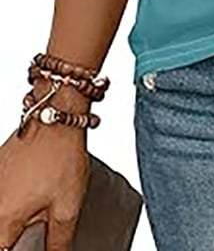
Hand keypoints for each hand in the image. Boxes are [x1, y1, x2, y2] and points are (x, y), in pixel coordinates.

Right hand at [0, 104, 89, 250]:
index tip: (29, 245)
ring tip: (34, 211)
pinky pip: (1, 195)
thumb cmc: (61, 155)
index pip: (3, 250)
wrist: (55, 115)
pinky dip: (10, 203)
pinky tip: (29, 194)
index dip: (17, 250)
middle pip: (0, 234)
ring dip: (10, 222)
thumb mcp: (67, 205)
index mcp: (4, 219)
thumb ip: (58, 240)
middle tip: (33, 229)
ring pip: (0, 217)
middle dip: (13, 237)